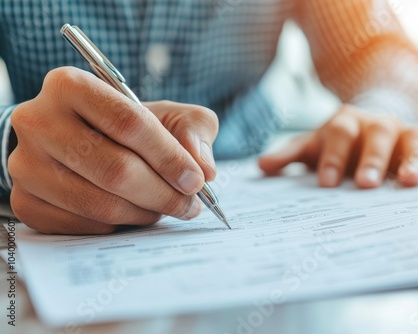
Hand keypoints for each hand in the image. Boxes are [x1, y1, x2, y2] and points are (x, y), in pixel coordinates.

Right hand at [8, 67, 218, 233]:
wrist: (78, 140)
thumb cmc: (128, 125)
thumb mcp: (167, 114)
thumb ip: (194, 129)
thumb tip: (205, 169)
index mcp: (71, 85)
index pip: (129, 123)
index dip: (170, 157)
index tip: (196, 181)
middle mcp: (38, 121)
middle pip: (115, 169)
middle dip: (163, 194)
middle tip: (189, 205)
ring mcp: (25, 164)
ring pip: (100, 203)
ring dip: (144, 213)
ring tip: (164, 208)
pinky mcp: (25, 201)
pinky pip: (83, 226)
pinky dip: (118, 225)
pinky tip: (133, 213)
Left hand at [259, 104, 417, 187]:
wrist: (371, 125)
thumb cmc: (339, 143)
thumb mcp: (314, 145)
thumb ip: (290, 155)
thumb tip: (260, 166)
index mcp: (345, 124)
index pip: (338, 136)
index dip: (332, 157)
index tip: (325, 183)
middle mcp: (376, 125)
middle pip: (375, 136)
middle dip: (371, 160)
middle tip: (364, 184)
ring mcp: (403, 134)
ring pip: (411, 141)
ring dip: (410, 160)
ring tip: (408, 182)